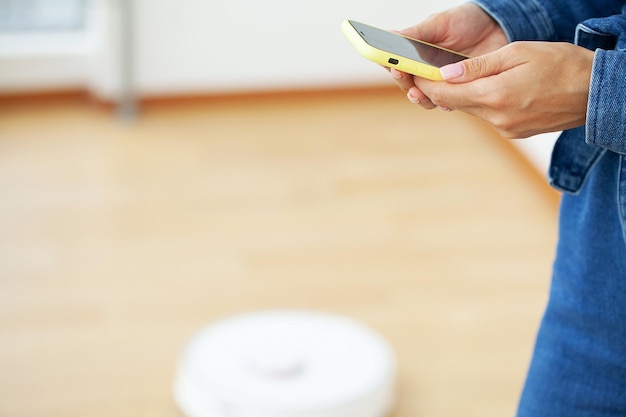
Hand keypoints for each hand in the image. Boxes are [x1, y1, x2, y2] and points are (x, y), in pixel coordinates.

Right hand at [390, 3, 507, 103]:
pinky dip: (446, 104)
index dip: (391, 67)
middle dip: (405, 84)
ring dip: (421, 98)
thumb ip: (415, 34)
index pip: (397, 65)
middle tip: (405, 77)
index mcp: (416, 56)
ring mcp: (444, 84)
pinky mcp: (461, 92)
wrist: (498, 26)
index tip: (393, 65)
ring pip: (426, 98)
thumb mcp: (439, 24)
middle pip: (409, 86)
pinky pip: (450, 103)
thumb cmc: (465, 21)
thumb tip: (390, 36)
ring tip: (419, 93)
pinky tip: (446, 102)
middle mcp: (426, 73)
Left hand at [410, 41, 594, 137]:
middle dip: (440, 89)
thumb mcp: (518, 53)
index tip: (415, 72)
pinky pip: (487, 116)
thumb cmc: (561, 64)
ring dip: (463, 95)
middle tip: (429, 72)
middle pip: (455, 103)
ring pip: (470, 110)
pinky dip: (482, 103)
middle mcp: (496, 117)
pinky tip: (491, 90)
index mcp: (495, 95)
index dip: (426, 83)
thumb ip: (478, 66)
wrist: (596, 93)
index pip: (445, 93)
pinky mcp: (513, 132)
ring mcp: (505, 128)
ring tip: (460, 77)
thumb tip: (445, 73)